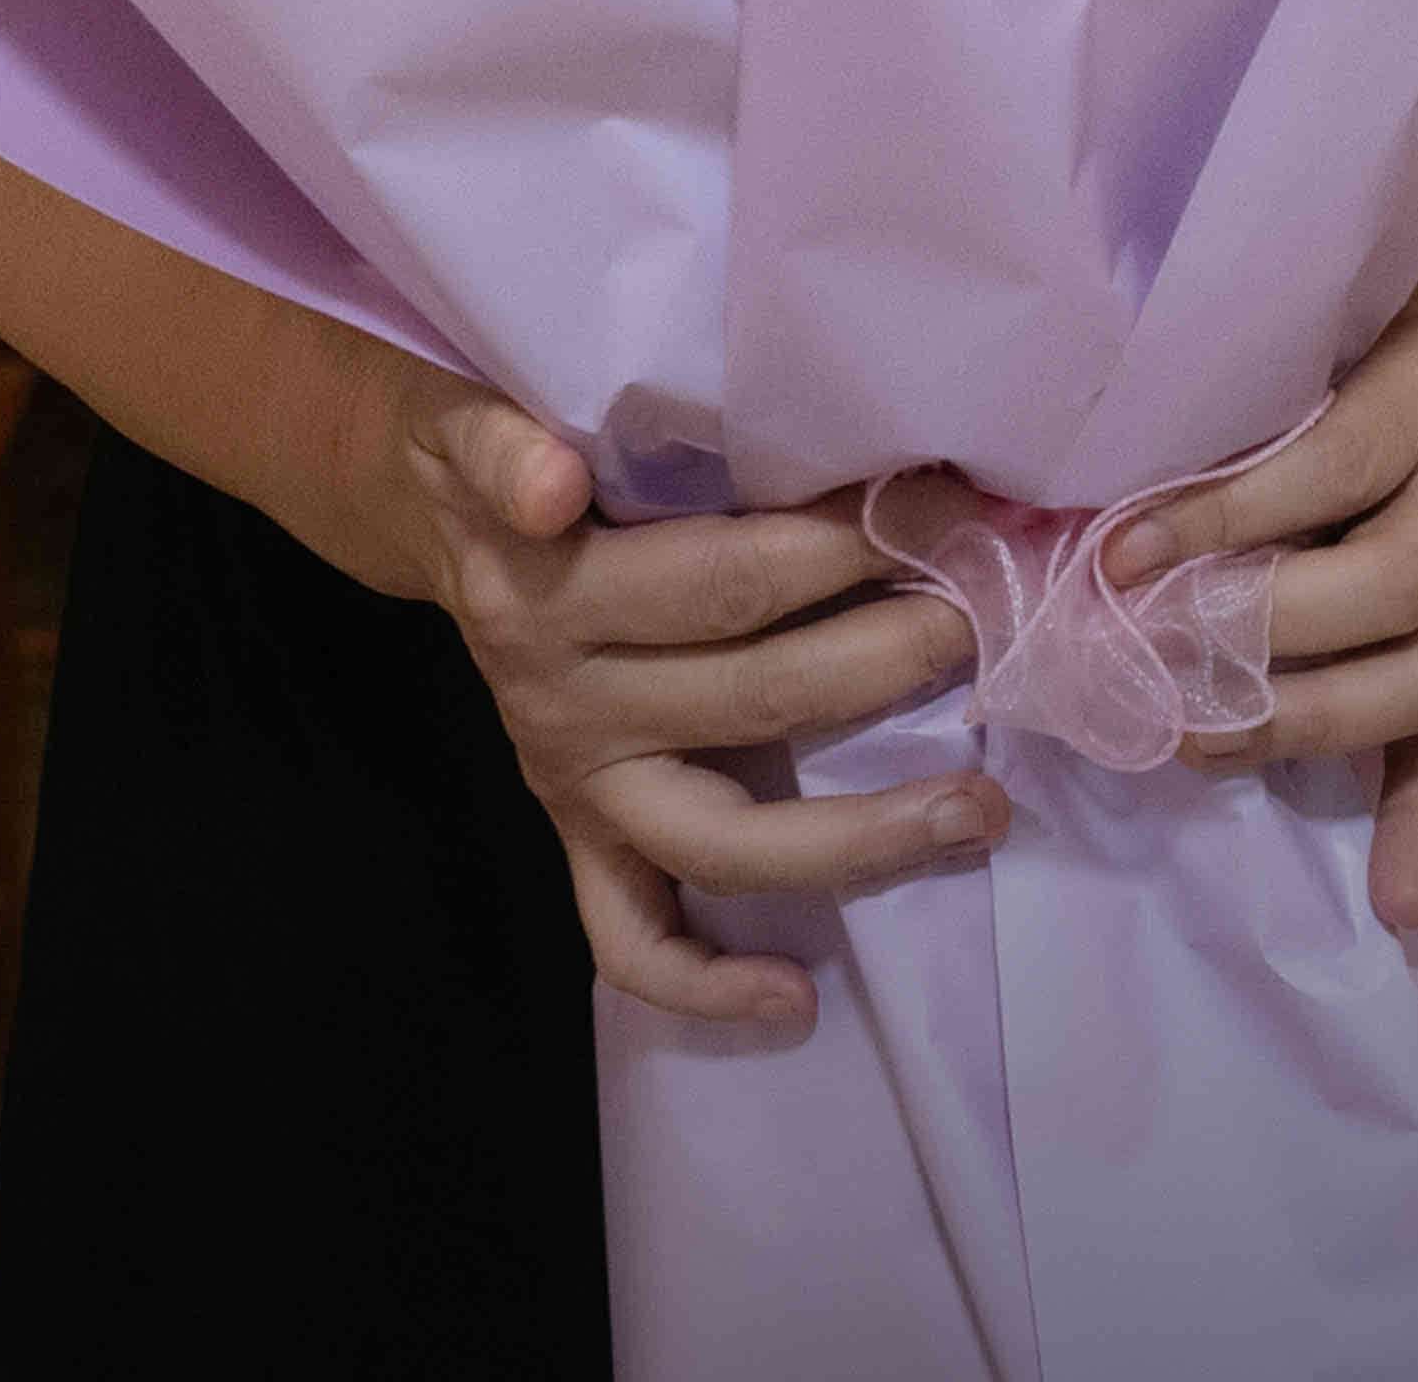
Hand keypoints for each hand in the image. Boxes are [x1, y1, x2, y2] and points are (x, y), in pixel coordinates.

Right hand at [293, 332, 1002, 1035]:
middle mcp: (565, 701)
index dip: (848, 550)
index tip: (957, 516)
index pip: (727, 581)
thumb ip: (503, 447)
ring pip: (718, 840)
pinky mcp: (574, 835)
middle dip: (891, 660)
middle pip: (752, 698)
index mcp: (554, 593)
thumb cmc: (486, 452)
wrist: (421, 512)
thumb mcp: (469, 419)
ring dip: (859, 836)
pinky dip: (706, 983)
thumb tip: (549, 484)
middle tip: (996, 621)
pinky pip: (631, 938)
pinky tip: (796, 997)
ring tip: (981, 813)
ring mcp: (574, 783)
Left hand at [1096, 231, 1417, 932]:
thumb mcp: (1392, 286)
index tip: (1121, 550)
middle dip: (1256, 634)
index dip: (1223, 515)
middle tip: (1144, 652)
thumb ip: (1301, 337)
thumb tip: (1152, 378)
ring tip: (1198, 742)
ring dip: (1309, 725)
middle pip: (1379, 591)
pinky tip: (1398, 903)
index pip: (1327, 469)